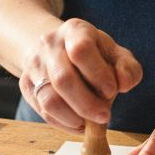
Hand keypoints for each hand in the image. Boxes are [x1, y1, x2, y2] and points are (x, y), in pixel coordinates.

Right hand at [18, 18, 142, 134]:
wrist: (56, 48)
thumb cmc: (93, 54)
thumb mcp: (115, 54)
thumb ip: (128, 68)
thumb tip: (124, 84)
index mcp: (74, 30)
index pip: (81, 50)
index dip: (98, 74)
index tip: (112, 91)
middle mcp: (49, 44)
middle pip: (63, 79)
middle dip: (87, 104)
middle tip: (105, 116)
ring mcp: (34, 64)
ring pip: (49, 99)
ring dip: (73, 118)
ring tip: (90, 124)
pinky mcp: (26, 85)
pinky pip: (43, 111)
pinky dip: (63, 124)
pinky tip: (78, 124)